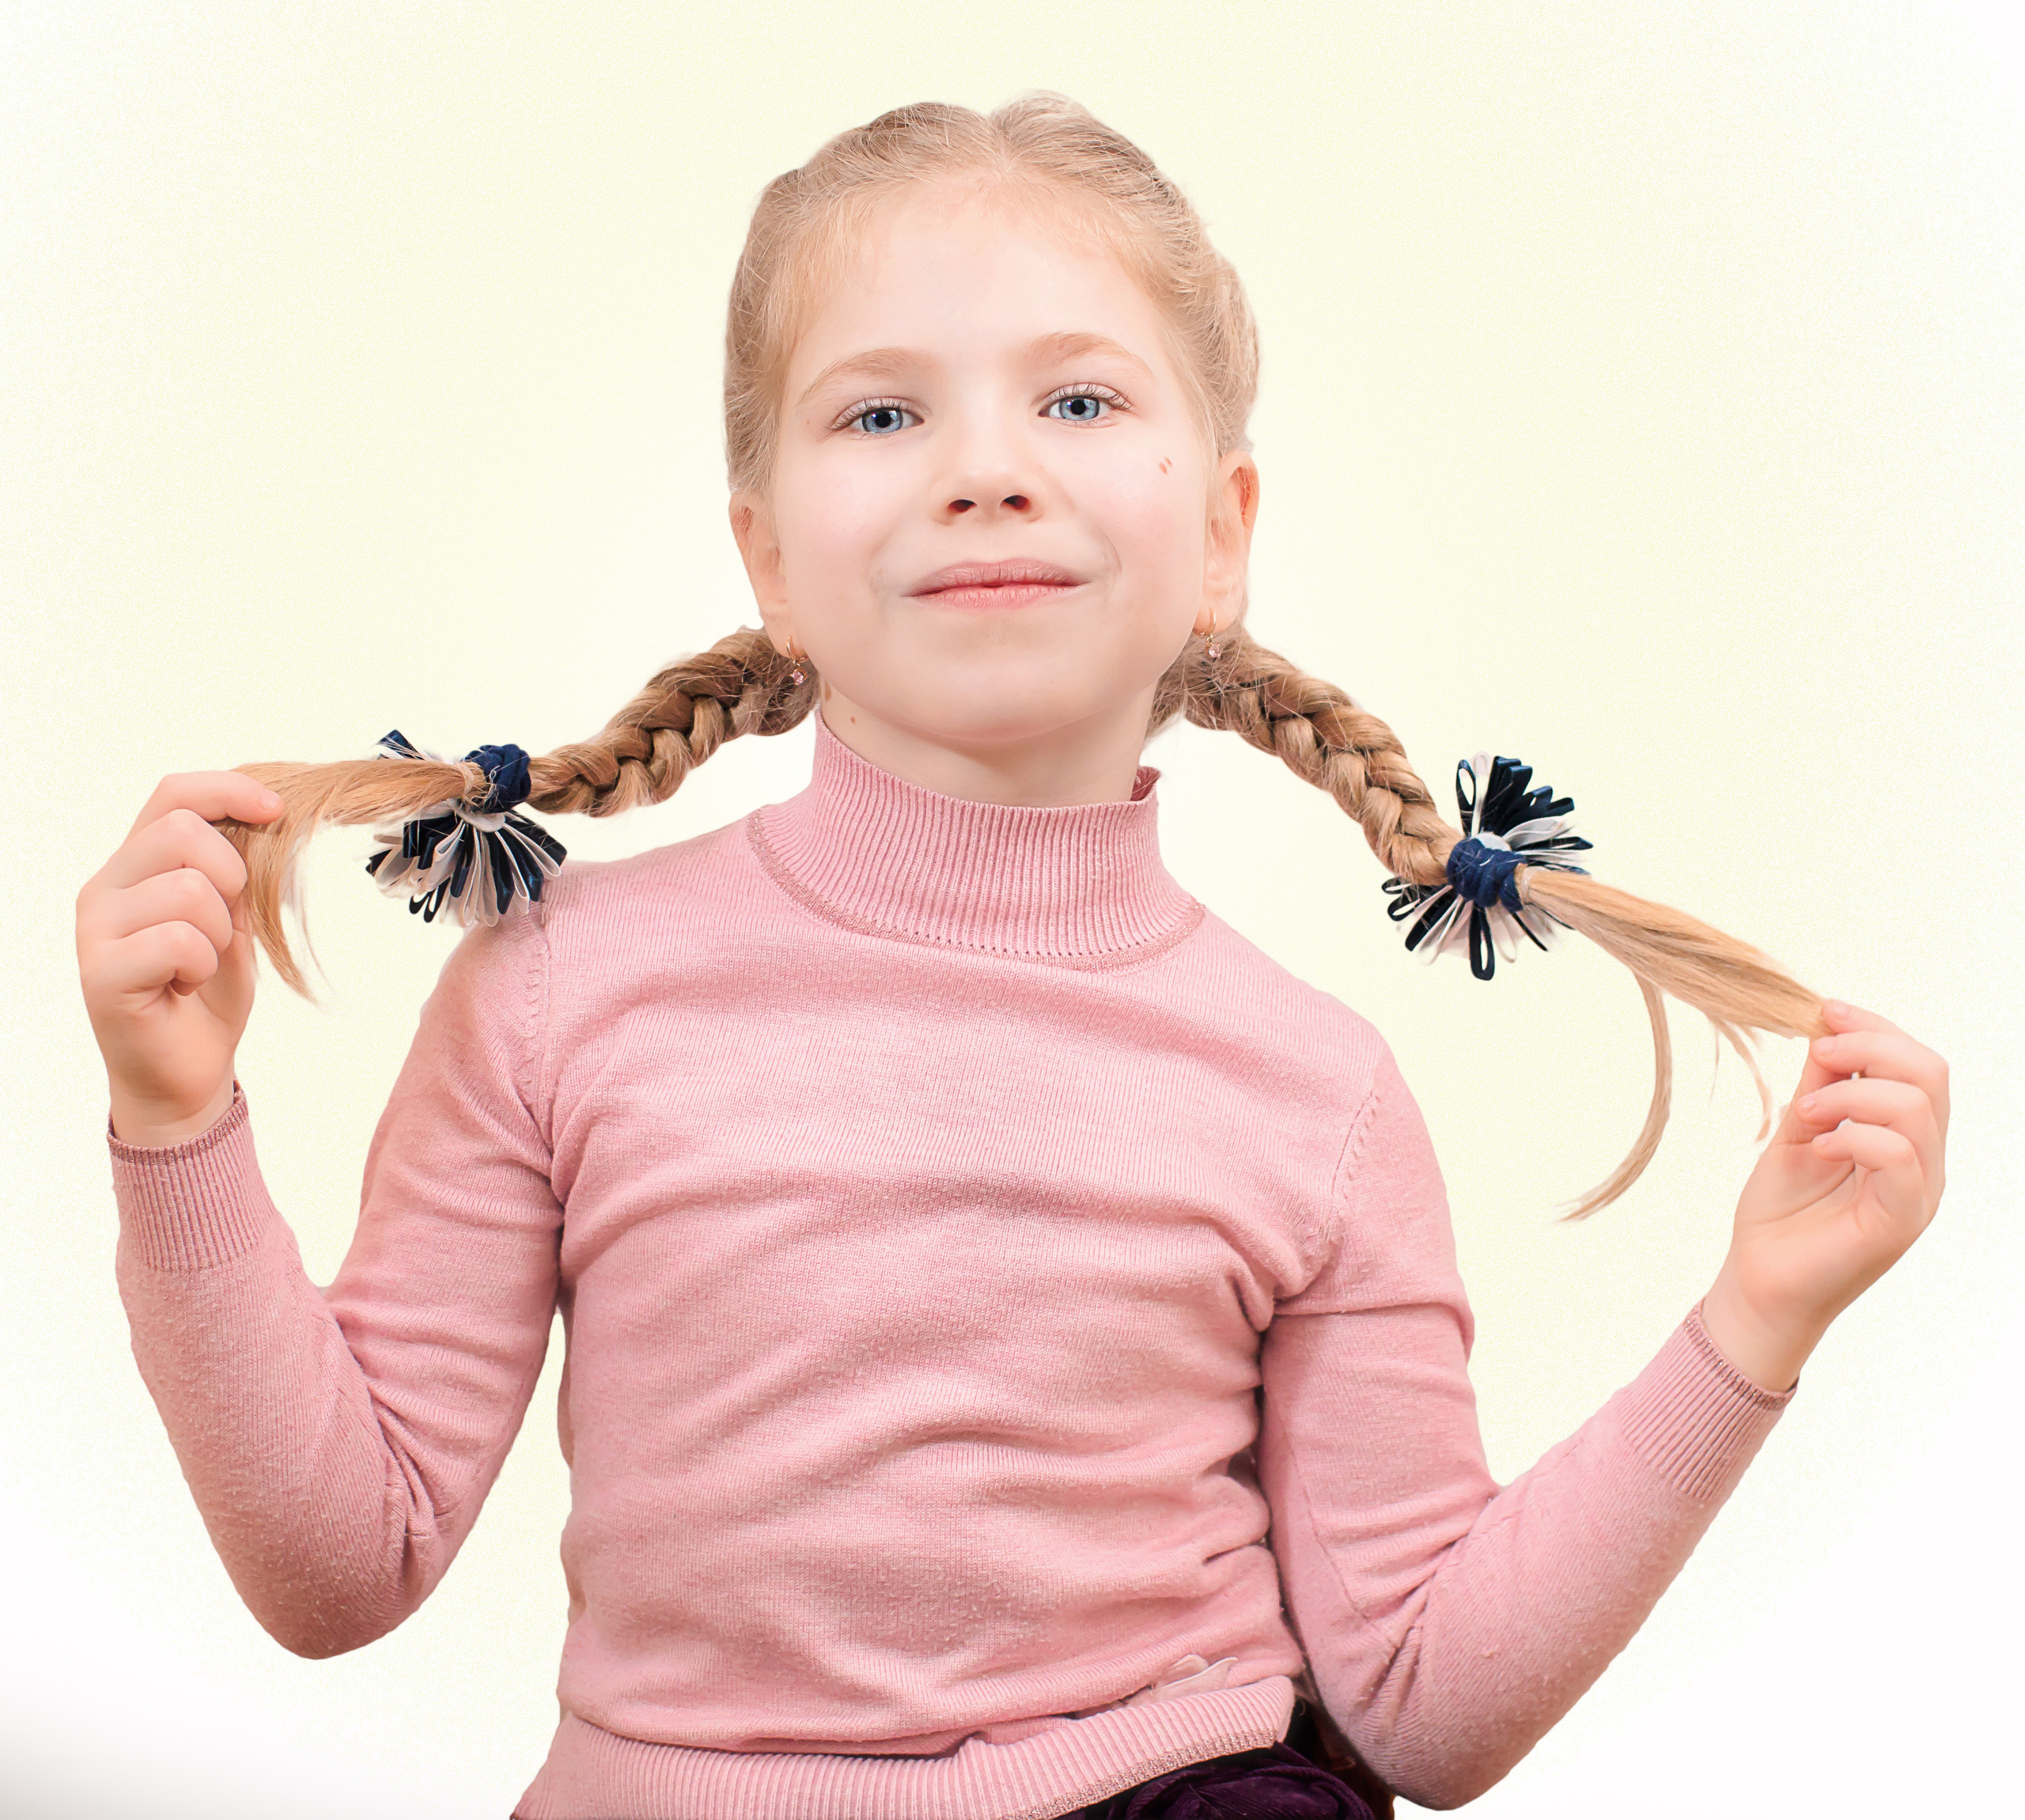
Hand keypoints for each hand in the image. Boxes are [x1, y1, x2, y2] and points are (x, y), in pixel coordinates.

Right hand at [76, 771, 285, 1145]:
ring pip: (186, 889)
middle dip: (232, 875)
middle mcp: (105, 887)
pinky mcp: (102, 973)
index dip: (229, 790)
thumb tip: (268, 807)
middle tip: (226, 925)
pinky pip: (177, 940)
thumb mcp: (233, 915)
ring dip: (218, 931)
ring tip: (200, 964)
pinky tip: (184, 985)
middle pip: (181, 830)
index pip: (173, 794)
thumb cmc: (207, 990)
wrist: (187, 1069)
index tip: (277, 810)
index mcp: (135, 864)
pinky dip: (201, 965)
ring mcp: (96, 929)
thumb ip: (235, 865)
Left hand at [1702, 1000, 1948, 1391]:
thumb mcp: (1797, 1132)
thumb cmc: (1780, 1213)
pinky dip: (1853, 1134)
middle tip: (1817, 1056)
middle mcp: (1923, 1162)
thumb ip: (1820, 1085)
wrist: (1759, 1282)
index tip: (1827, 1010)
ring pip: (1916, 1109)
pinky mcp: (1899, 1221)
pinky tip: (1818, 1144)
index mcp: (1905, 1137)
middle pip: (1931, 1074)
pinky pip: (1900, 1156)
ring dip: (1851, 1092)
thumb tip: (1826, 1027)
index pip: (1919, 1064)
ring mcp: (1917, 1193)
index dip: (1877, 1028)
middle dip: (1871, 1046)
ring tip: (1804, 1113)